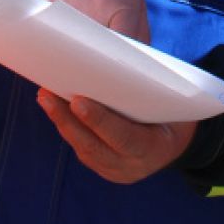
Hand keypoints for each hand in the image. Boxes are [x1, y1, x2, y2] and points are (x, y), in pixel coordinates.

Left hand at [36, 90, 196, 184]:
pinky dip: (68, 127)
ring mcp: (116, 171)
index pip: (124, 137)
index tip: (77, 101)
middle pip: (93, 146)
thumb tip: (111, 52)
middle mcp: (133, 166)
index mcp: (156, 148)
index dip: (99, 121)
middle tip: (46, 94)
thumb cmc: (176, 108)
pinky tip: (54, 107)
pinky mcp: (103, 167)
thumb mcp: (171, 97)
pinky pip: (82, 148)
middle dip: (67, 119)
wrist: (179, 138)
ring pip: (83, 148)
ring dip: (61, 122)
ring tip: (44, 95)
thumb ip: (146, 83)